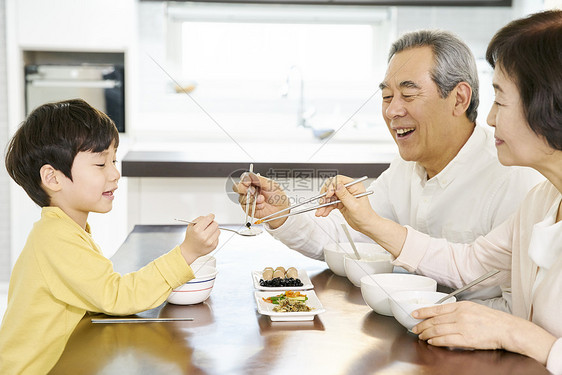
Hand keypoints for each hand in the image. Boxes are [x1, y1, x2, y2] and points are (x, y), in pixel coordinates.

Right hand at [179, 214, 219, 264]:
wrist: (190, 250)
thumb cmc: (190, 238)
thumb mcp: (191, 226)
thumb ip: (200, 219)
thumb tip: (209, 217)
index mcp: (197, 230)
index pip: (209, 219)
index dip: (211, 216)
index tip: (211, 216)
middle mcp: (203, 236)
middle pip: (215, 224)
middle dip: (212, 223)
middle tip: (209, 225)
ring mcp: (209, 242)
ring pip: (218, 230)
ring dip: (214, 229)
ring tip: (208, 232)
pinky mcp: (214, 246)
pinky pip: (218, 237)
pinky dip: (214, 236)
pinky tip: (209, 238)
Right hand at [232, 173, 289, 228]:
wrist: (281, 209)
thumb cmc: (277, 196)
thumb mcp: (272, 185)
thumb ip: (261, 180)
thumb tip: (252, 176)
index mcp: (255, 182)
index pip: (244, 178)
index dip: (244, 180)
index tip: (249, 182)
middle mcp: (250, 190)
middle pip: (238, 187)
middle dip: (244, 189)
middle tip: (253, 192)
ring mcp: (248, 199)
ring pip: (241, 198)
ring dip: (252, 200)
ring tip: (262, 200)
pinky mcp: (248, 209)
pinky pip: (246, 207)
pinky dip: (254, 207)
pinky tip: (262, 206)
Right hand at [315, 175, 375, 233]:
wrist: (366, 225)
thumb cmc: (365, 216)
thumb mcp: (354, 205)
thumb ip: (344, 195)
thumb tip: (336, 186)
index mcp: (354, 186)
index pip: (339, 180)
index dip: (331, 186)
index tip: (328, 194)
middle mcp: (348, 189)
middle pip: (331, 187)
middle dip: (325, 195)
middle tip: (322, 203)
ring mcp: (343, 196)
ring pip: (329, 196)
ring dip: (323, 204)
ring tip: (320, 211)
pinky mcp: (340, 202)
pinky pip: (330, 203)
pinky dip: (325, 208)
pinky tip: (323, 212)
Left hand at [412, 301, 555, 364]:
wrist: (507, 329)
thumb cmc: (492, 320)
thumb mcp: (473, 308)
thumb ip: (458, 311)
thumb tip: (442, 315)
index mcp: (462, 306)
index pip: (437, 308)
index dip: (423, 312)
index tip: (414, 314)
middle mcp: (460, 315)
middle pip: (435, 320)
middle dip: (422, 325)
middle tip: (415, 328)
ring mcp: (463, 327)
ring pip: (438, 330)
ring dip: (427, 334)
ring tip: (421, 335)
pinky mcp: (466, 339)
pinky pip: (446, 340)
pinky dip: (436, 341)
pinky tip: (432, 342)